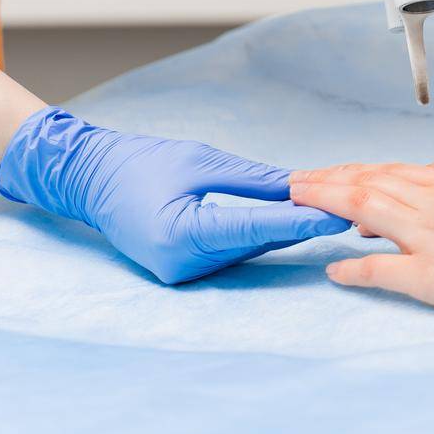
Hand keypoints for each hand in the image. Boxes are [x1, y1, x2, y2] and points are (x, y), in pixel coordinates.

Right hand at [0, 107, 349, 284]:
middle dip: (297, 224)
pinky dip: (256, 235)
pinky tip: (286, 220)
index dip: (299, 220)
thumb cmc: (139, 161)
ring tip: (323, 210)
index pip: (254, 227)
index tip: (336, 214)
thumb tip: (297, 187)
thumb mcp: (199, 160)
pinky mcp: (183, 270)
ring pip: (246, 249)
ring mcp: (182, 273)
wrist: (90, 179)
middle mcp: (183, 264)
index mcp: (182, 234)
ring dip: (280, 231)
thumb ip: (249, 179)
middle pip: (254, 242)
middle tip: (344, 206)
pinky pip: (230, 251)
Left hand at [290, 163, 433, 331]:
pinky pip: (379, 270)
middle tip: (294, 181)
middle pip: (366, 182)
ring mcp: (430, 236)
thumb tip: (433, 205)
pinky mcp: (433, 274)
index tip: (327, 173)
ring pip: (363, 209)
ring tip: (297, 202)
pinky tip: (334, 269)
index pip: (388, 171)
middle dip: (326, 180)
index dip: (352, 172)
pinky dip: (351, 269)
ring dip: (324, 203)